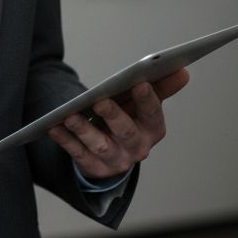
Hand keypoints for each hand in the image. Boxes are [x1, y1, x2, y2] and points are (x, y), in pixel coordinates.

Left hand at [48, 67, 189, 180]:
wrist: (114, 152)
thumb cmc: (130, 117)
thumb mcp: (144, 103)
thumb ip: (161, 86)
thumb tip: (183, 70)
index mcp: (153, 129)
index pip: (152, 114)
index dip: (147, 99)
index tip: (139, 82)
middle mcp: (136, 148)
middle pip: (126, 132)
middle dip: (113, 116)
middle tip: (100, 101)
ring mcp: (115, 160)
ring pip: (99, 146)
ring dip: (84, 131)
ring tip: (70, 115)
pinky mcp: (94, 168)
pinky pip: (78, 154)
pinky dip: (65, 140)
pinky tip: (54, 126)